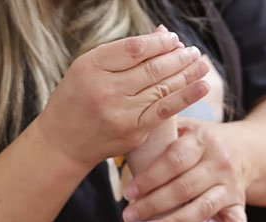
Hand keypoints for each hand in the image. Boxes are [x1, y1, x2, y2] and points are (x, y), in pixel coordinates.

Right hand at [34, 27, 209, 169]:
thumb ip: (122, 54)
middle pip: (151, 68)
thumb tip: (162, 35)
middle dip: (178, 57)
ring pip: (161, 87)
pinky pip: (164, 111)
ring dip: (187, 74)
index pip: (133, 49)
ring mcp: (120, 112)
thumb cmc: (78, 99)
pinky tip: (202, 87)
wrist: (63, 142)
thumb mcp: (90, 69)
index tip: (174, 38)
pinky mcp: (133, 131)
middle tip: (194, 51)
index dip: (158, 42)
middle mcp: (105, 88)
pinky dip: (186, 97)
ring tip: (202, 64)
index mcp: (91, 66)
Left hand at [122, 116, 248, 221]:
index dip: (150, 178)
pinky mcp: (238, 203)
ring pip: (203, 207)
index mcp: (203, 141)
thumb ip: (160, 130)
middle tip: (130, 216)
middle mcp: (220, 163)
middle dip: (154, 204)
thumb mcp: (184, 126)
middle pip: (185, 187)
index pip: (174, 161)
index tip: (128, 192)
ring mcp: (231, 186)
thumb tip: (124, 137)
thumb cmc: (200, 142)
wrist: (243, 150)